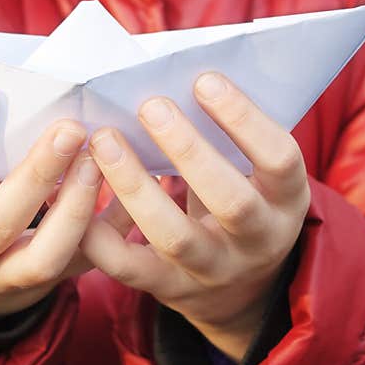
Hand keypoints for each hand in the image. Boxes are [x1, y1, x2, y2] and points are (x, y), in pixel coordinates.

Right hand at [0, 84, 102, 315]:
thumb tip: (20, 96)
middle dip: (37, 174)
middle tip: (70, 129)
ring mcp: (0, 286)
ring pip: (44, 259)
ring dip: (76, 207)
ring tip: (97, 162)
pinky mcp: (44, 291)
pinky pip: (83, 265)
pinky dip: (109, 229)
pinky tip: (128, 193)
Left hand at [81, 72, 309, 360]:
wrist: (239, 290)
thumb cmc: (238, 201)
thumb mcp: (254, 174)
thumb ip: (227, 137)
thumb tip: (173, 74)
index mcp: (286, 201)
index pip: (279, 159)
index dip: (244, 120)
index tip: (203, 80)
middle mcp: (258, 241)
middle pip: (231, 202)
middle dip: (188, 151)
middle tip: (149, 105)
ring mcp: (214, 271)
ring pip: (175, 237)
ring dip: (136, 186)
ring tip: (104, 141)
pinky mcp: (170, 289)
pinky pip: (131, 268)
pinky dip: (100, 237)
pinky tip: (77, 197)